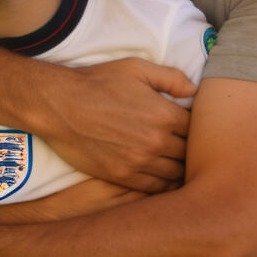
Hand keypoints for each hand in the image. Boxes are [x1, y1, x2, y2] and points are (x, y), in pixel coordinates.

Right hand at [45, 59, 195, 191]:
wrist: (60, 105)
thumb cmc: (98, 83)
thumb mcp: (136, 68)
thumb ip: (171, 77)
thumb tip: (194, 90)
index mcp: (164, 114)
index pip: (197, 130)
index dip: (195, 129)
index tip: (188, 128)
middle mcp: (156, 141)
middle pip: (189, 155)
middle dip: (189, 150)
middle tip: (184, 146)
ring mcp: (139, 162)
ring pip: (175, 175)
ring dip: (178, 169)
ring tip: (174, 162)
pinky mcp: (122, 176)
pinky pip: (154, 188)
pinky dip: (162, 184)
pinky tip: (160, 175)